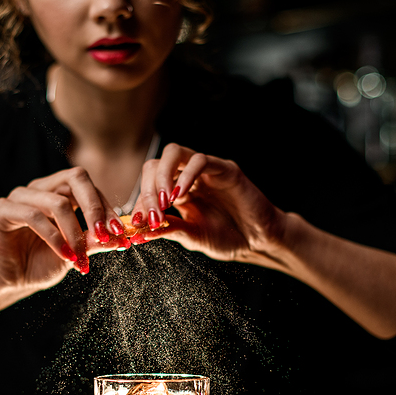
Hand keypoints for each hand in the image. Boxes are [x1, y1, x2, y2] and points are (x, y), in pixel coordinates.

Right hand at [0, 167, 130, 297]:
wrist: (10, 282)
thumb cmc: (41, 263)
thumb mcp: (75, 252)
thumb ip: (95, 241)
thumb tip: (121, 237)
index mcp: (58, 191)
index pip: (88, 186)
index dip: (106, 207)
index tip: (119, 232)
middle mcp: (39, 188)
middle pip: (75, 178)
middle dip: (95, 208)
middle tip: (105, 234)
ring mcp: (19, 196)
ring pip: (58, 202)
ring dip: (74, 232)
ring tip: (80, 257)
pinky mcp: (2, 210)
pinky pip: (34, 217)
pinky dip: (54, 238)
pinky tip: (64, 255)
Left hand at [128, 143, 287, 265]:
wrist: (258, 241)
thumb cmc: (228, 238)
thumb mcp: (192, 236)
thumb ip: (168, 230)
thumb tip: (138, 232)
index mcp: (177, 192)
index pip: (149, 185)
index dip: (139, 202)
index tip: (136, 223)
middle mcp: (188, 177)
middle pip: (155, 165)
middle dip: (147, 190)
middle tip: (150, 215)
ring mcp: (205, 170)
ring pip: (173, 153)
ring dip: (162, 176)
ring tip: (163, 202)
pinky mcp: (224, 169)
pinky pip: (199, 161)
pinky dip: (186, 175)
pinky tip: (180, 195)